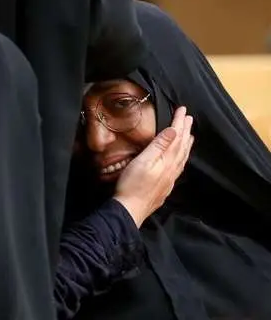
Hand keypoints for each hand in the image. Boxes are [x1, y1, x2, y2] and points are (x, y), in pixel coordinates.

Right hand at [113, 106, 193, 226]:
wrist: (130, 209)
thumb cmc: (132, 184)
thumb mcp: (143, 161)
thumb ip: (159, 146)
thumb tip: (174, 130)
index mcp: (167, 160)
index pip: (176, 137)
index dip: (179, 123)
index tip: (183, 110)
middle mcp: (172, 169)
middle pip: (182, 146)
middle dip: (185, 131)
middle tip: (189, 118)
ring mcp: (170, 179)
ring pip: (182, 157)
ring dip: (186, 144)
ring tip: (189, 135)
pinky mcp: (165, 186)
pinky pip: (179, 167)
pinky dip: (182, 158)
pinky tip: (180, 159)